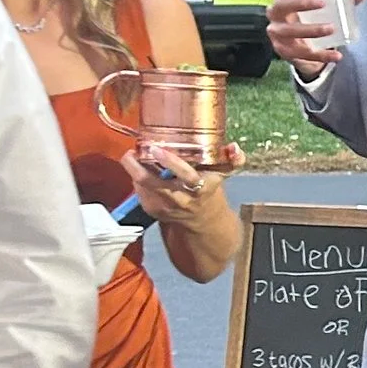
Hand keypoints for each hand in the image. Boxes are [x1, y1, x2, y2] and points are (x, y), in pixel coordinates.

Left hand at [122, 145, 240, 226]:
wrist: (202, 220)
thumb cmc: (210, 188)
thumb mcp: (223, 174)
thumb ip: (233, 159)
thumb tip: (234, 147)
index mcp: (200, 187)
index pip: (186, 175)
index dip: (171, 162)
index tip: (157, 148)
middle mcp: (181, 198)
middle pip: (151, 182)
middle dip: (137, 166)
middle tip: (132, 151)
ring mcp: (164, 206)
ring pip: (141, 185)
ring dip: (134, 169)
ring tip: (134, 156)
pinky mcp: (152, 210)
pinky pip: (138, 190)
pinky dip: (136, 177)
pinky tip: (140, 169)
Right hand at [267, 0, 359, 71]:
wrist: (304, 47)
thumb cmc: (312, 17)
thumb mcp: (326, 6)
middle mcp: (275, 13)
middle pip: (281, 5)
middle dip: (300, 3)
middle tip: (322, 2)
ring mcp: (278, 33)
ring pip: (290, 31)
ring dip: (311, 30)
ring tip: (331, 29)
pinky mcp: (285, 51)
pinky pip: (302, 54)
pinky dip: (321, 55)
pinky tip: (336, 55)